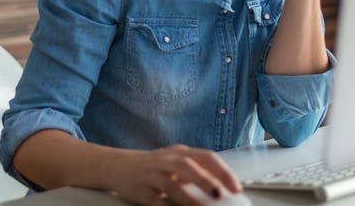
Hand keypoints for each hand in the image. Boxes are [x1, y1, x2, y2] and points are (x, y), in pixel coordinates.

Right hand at [109, 144, 241, 204]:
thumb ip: (196, 172)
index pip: (206, 157)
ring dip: (188, 199)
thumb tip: (223, 190)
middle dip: (205, 180)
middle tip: (220, 195)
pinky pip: (155, 201)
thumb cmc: (155, 168)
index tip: (236, 188)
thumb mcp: (175, 163)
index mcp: (180, 152)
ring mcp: (151, 174)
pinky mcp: (140, 190)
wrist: (118, 166)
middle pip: (187, 166)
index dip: (223, 171)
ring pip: (171, 185)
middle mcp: (166, 160)